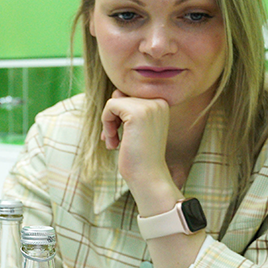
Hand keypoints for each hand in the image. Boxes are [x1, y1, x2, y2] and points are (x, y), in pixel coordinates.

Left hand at [100, 91, 178, 211]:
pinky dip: (106, 124)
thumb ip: (129, 107)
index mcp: (161, 103)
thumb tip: (116, 92)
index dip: (119, 115)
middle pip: (120, 97)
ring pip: (114, 101)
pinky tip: (114, 141)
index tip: (120, 134)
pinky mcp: (138, 112)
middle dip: (113, 119)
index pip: (129, 96)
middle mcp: (159, 101)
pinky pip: (110, 106)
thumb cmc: (139, 155)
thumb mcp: (136, 127)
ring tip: (114, 141)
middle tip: (115, 140)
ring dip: (108, 123)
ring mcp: (150, 106)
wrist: (148, 176)